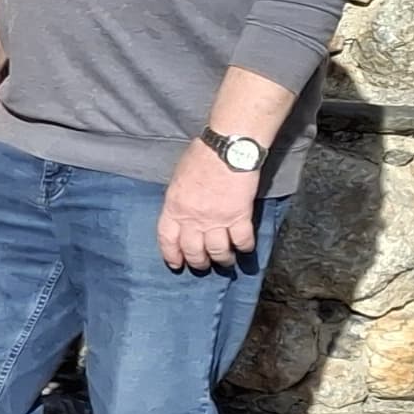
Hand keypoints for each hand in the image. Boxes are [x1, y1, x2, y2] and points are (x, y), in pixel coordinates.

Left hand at [159, 141, 259, 271]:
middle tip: (203, 265)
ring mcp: (217, 219)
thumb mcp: (178, 179)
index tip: (177, 264)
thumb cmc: (201, 156)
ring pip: (217, 250)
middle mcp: (193, 218)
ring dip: (222, 259)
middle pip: (193, 250)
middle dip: (198, 262)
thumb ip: (179, 199)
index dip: (171, 255)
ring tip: (225, 262)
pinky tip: (245, 249)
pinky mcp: (239, 215)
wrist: (228, 147)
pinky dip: (245, 247)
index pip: (167, 239)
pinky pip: (242, 240)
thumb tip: (182, 211)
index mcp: (174, 207)